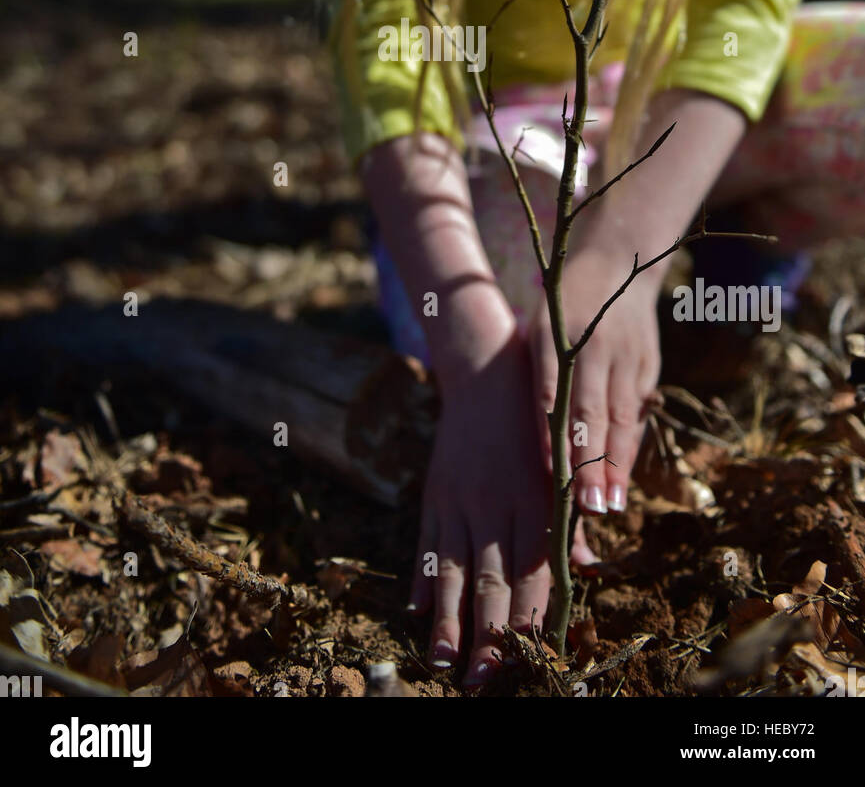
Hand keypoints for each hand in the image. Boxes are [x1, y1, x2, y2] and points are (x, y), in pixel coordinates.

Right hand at [408, 333, 553, 687]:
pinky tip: (418, 608)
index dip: (529, 618)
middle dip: (487, 635)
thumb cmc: (535, 417)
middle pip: (491, 580)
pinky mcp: (435, 490)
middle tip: (483, 680)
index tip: (529, 656)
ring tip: (444, 660)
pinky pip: (428, 540)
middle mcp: (495, 504)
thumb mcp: (559, 464)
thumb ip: (568, 517)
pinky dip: (423, 575)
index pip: (532, 572)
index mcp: (534, 500)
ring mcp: (460, 498)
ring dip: (450, 618)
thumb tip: (587, 567)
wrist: (486, 367)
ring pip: (454, 568)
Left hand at [527, 245, 661, 514]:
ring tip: (610, 506)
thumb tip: (537, 441)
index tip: (551, 472)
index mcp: (554, 332)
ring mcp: (625, 355)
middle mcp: (593, 345)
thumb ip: (539, 377)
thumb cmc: (562, 306)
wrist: (618, 260)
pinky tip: (622, 482)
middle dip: (589, 464)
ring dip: (615, 466)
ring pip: (620, 418)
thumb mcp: (540, 328)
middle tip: (587, 507)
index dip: (551, 432)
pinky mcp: (647, 364)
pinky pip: (636, 413)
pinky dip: (628, 448)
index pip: (551, 389)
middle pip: (591, 412)